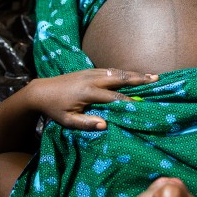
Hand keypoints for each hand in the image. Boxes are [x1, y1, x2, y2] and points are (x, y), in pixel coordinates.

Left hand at [26, 68, 157, 129]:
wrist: (40, 91)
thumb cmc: (55, 109)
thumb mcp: (67, 120)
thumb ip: (86, 123)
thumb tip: (105, 125)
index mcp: (87, 93)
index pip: (112, 97)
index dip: (128, 101)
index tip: (143, 105)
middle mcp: (91, 79)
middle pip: (119, 78)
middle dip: (138, 79)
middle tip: (155, 79)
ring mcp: (91, 72)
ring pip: (117, 72)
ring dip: (134, 74)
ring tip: (151, 75)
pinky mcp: (89, 70)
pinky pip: (111, 70)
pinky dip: (124, 72)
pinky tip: (134, 74)